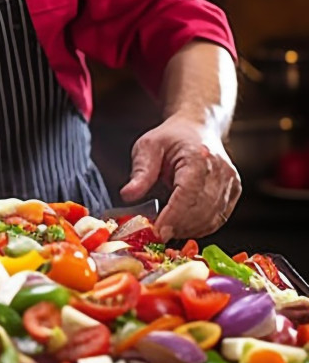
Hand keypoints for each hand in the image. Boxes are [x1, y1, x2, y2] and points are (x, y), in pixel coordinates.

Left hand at [119, 114, 241, 241]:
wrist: (197, 128)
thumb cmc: (172, 137)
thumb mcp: (148, 147)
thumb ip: (140, 172)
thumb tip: (128, 195)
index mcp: (199, 157)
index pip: (188, 194)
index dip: (173, 216)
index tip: (157, 232)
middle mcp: (221, 171)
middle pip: (201, 210)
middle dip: (177, 226)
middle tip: (155, 234)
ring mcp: (231, 183)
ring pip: (211, 219)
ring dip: (187, 229)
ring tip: (165, 228)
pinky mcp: (233, 193)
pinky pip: (218, 219)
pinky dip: (198, 227)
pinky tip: (181, 225)